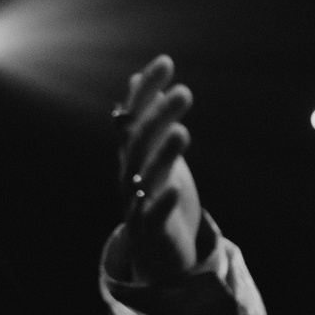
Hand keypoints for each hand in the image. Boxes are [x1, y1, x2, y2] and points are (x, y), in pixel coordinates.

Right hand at [116, 54, 202, 282]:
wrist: (155, 252)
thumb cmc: (157, 197)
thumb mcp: (154, 153)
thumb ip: (148, 117)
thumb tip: (140, 79)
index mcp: (133, 153)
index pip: (135, 114)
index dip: (147, 90)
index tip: (165, 62)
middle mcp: (130, 172)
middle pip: (141, 141)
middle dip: (159, 116)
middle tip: (184, 93)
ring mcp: (138, 201)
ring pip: (146, 175)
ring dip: (163, 154)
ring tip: (182, 132)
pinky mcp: (152, 229)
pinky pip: (154, 215)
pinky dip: (162, 202)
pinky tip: (174, 190)